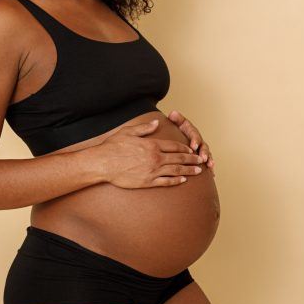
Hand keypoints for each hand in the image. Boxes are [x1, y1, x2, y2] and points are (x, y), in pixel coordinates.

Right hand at [86, 119, 205, 188]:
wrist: (103, 163)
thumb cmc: (113, 147)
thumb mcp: (129, 132)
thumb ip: (145, 128)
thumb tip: (157, 121)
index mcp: (152, 145)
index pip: (173, 146)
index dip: (184, 148)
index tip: (191, 149)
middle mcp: (155, 158)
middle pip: (178, 158)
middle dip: (191, 159)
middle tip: (201, 160)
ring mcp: (152, 171)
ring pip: (175, 170)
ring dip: (188, 170)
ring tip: (198, 171)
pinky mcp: (147, 182)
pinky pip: (165, 182)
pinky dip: (175, 181)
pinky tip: (183, 180)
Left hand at [167, 109, 215, 176]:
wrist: (179, 131)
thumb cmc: (177, 127)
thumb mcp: (176, 121)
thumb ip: (176, 118)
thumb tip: (173, 113)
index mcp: (192, 132)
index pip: (195, 135)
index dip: (195, 140)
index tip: (193, 146)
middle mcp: (199, 140)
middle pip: (203, 146)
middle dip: (204, 152)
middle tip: (203, 158)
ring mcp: (201, 148)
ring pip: (207, 154)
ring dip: (209, 160)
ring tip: (210, 166)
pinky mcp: (201, 155)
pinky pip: (207, 161)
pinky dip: (210, 167)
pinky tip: (212, 174)